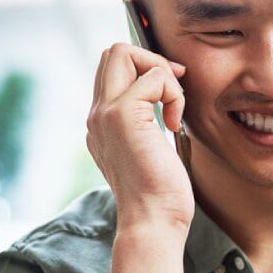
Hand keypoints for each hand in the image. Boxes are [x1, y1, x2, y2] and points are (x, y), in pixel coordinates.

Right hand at [86, 42, 193, 233]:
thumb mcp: (151, 152)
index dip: (146, 70)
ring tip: (173, 110)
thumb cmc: (160, 195)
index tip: (172, 94)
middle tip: (174, 93)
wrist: (153, 221)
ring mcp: (106, 112)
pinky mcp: (124, 114)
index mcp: (101, 123)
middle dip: (152, 61)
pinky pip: (155, 75)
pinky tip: (174, 125)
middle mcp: (97, 114)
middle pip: (113, 52)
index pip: (112, 69)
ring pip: (123, 52)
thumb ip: (148, 125)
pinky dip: (175, 94)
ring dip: (162, 74)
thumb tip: (167, 103)